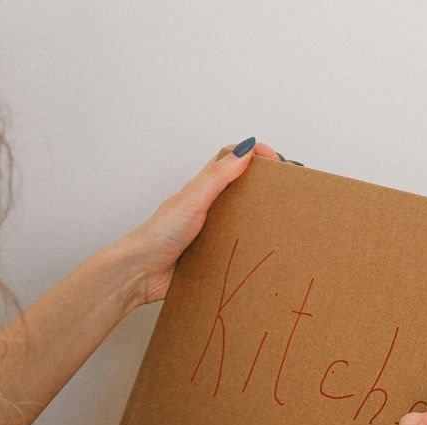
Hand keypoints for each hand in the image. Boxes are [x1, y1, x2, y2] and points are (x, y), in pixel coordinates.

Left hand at [114, 137, 281, 310]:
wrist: (141, 273)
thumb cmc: (158, 234)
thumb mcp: (193, 199)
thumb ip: (218, 176)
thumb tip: (246, 149)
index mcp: (202, 188)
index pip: (231, 159)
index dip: (253, 153)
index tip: (277, 160)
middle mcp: (206, 207)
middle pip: (240, 187)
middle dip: (263, 185)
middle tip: (286, 189)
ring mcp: (208, 231)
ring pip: (239, 218)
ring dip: (258, 217)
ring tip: (281, 220)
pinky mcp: (208, 255)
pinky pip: (234, 248)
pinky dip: (247, 247)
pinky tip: (260, 251)